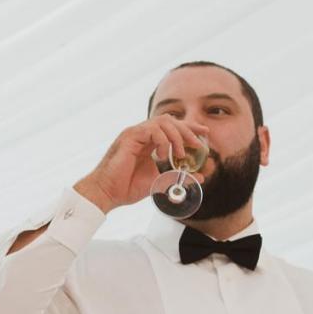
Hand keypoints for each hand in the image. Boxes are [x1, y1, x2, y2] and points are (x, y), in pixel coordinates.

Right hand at [73, 115, 211, 211]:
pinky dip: (162, 140)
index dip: (190, 128)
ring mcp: (135, 133)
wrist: (107, 193)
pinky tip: (162, 155)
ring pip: (162, 121)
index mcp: (149, 142)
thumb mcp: (159, 182)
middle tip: (197, 144)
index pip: (173, 127)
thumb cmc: (126, 187)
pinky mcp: (129, 136)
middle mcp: (142, 134)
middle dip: (188, 130)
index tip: (204, 133)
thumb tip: (200, 178)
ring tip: (179, 153)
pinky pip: (151, 129)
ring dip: (176, 136)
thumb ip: (178, 177)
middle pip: (170, 120)